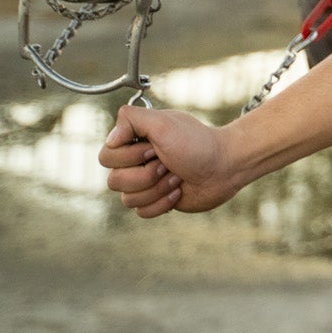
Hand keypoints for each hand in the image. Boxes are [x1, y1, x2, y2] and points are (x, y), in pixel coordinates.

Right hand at [98, 102, 240, 216]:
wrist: (224, 167)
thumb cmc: (198, 144)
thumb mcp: (164, 123)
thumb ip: (131, 120)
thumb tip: (110, 139)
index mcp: (135, 140)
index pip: (106, 156)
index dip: (129, 156)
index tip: (154, 147)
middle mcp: (136, 161)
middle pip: (114, 181)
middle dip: (145, 175)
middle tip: (168, 163)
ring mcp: (145, 182)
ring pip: (127, 199)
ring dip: (157, 188)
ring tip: (177, 176)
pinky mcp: (155, 200)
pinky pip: (142, 212)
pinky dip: (163, 202)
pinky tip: (179, 190)